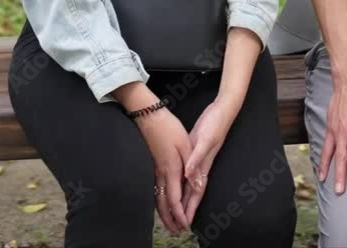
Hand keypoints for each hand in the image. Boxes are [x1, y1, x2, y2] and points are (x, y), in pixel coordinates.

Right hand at [136, 107, 192, 233]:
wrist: (148, 115)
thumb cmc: (169, 128)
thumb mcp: (185, 144)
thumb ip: (192, 166)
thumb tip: (197, 186)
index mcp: (171, 169)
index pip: (175, 199)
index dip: (180, 214)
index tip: (185, 225)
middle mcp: (161, 173)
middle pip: (164, 203)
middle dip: (170, 218)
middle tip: (176, 231)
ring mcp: (154, 169)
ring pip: (157, 197)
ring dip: (163, 212)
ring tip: (169, 223)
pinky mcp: (152, 164)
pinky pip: (154, 189)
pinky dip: (158, 201)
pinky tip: (159, 203)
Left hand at [181, 97, 235, 225]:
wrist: (222, 109)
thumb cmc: (215, 124)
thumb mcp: (204, 140)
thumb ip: (197, 158)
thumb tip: (189, 176)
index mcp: (203, 164)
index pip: (196, 192)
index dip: (191, 207)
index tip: (185, 222)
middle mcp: (201, 164)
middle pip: (193, 190)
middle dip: (187, 207)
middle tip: (180, 223)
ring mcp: (199, 157)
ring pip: (191, 181)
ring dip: (186, 195)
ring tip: (179, 207)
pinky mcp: (195, 148)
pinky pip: (188, 169)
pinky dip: (184, 177)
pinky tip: (180, 180)